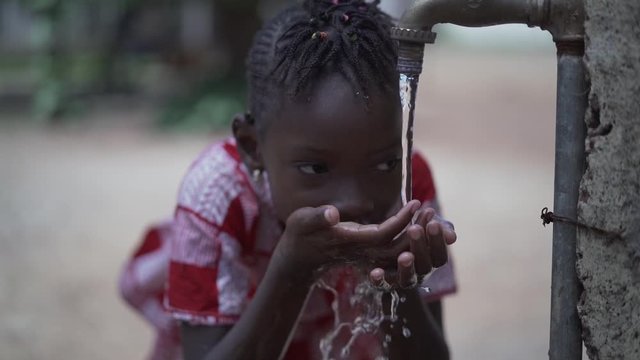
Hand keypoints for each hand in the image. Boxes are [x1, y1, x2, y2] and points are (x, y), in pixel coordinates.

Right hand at [273, 200, 421, 277]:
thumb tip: (333, 213)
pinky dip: (408, 239)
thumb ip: (317, 216)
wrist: (297, 258)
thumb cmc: (299, 235)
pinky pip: (394, 251)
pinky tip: (417, 223)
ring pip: (398, 251)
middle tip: (429, 208)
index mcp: (350, 242)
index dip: (401, 220)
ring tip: (426, 213)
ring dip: (415, 235)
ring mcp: (366, 255)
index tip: (416, 203)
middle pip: (398, 247)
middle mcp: (362, 252)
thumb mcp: (302, 221)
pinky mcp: (368, 254)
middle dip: (415, 229)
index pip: (383, 234)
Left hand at [369, 206, 456, 288]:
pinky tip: (376, 272)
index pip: (440, 256)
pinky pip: (381, 285)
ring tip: (405, 256)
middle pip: (424, 266)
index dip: (438, 241)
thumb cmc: (411, 233)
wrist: (382, 244)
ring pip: (406, 277)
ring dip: (406, 267)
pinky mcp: (382, 282)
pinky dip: (380, 280)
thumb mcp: (425, 228)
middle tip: (415, 229)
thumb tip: (452, 236)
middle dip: (421, 247)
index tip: (433, 223)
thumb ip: (438, 230)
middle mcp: (418, 274)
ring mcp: (401, 279)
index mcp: (431, 262)